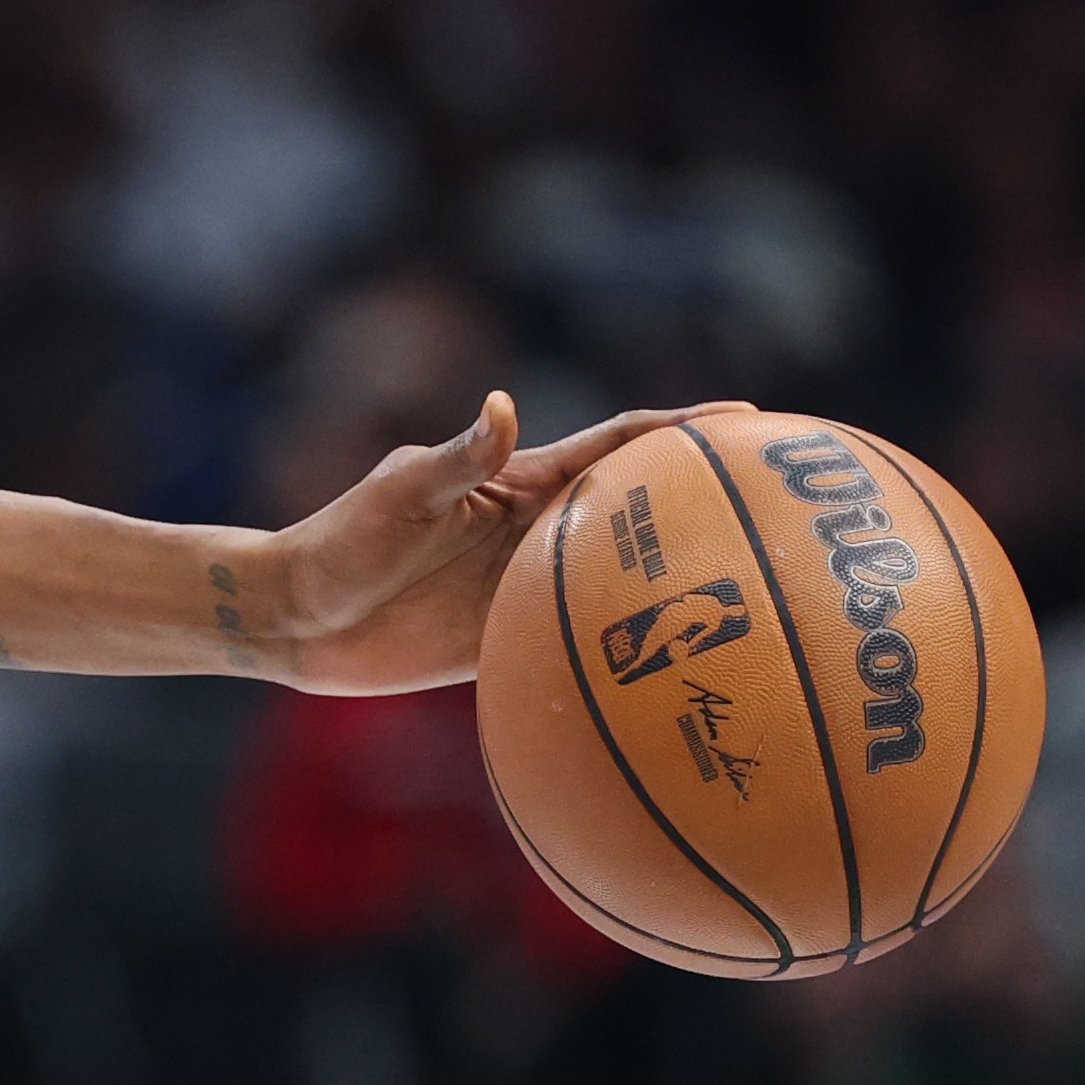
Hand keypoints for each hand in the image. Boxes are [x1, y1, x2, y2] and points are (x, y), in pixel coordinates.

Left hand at [260, 395, 754, 694]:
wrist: (299, 620)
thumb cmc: (341, 543)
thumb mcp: (399, 496)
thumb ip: (455, 459)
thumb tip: (505, 405)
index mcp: (520, 485)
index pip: (617, 449)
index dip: (679, 431)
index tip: (748, 420)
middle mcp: (536, 533)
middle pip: (639, 514)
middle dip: (705, 502)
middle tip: (785, 504)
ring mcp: (529, 589)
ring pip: (623, 583)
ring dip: (682, 582)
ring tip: (762, 594)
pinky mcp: (513, 644)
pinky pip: (587, 649)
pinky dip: (633, 655)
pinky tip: (681, 679)